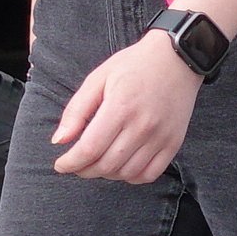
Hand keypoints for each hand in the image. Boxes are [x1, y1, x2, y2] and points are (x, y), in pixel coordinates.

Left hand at [52, 31, 201, 183]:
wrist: (176, 58)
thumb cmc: (133, 65)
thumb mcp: (99, 77)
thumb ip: (77, 110)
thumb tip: (59, 141)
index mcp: (120, 107)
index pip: (90, 149)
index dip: (71, 162)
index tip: (60, 164)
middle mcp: (142, 126)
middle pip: (106, 165)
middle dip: (84, 170)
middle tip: (76, 164)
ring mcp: (160, 137)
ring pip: (126, 173)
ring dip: (106, 174)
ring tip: (96, 162)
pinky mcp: (173, 143)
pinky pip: (148, 175)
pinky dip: (130, 177)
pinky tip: (121, 165)